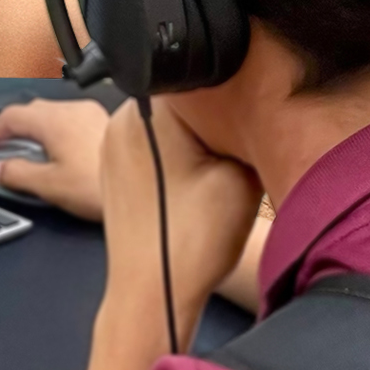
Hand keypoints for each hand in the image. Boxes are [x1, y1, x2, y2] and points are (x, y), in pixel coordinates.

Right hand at [0, 99, 110, 219]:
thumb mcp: (50, 185)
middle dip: (10, 129)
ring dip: (34, 131)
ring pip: (51, 115)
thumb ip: (17, 174)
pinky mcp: (103, 124)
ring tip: (27, 154)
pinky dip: (54, 133)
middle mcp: (71, 110)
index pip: (9, 116)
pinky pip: (69, 121)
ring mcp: (89, 114)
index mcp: (53, 121)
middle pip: (29, 111)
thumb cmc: (102, 185)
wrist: (148, 188)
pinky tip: (58, 154)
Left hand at [98, 97, 260, 344]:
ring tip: (215, 173)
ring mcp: (113, 145)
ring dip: (197, 140)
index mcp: (147, 110)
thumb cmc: (192, 239)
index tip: (251, 122)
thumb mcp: (241, 172)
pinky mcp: (116, 169)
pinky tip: (195, 186)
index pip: (200, 77)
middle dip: (215, 120)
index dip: (235, 97)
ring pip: (170, 125)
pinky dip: (179, 159)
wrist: (152, 292)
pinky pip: (155, 146)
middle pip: (185, 100)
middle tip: (237, 151)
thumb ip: (248, 128)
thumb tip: (256, 107)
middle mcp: (119, 119)